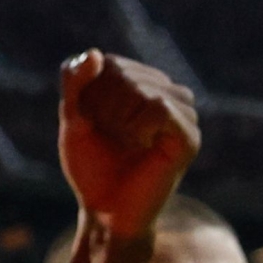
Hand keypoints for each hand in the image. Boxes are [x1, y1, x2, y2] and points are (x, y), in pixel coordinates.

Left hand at [56, 51, 198, 241]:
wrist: (107, 210)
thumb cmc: (92, 167)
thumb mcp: (73, 119)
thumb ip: (76, 84)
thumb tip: (95, 53)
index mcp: (144, 87)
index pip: (110, 63)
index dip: (89, 90)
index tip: (88, 122)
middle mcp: (168, 96)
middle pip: (126, 73)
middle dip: (102, 104)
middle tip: (106, 136)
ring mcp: (183, 117)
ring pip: (147, 88)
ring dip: (120, 114)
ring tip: (121, 139)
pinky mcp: (189, 139)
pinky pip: (162, 108)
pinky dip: (139, 124)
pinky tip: (137, 143)